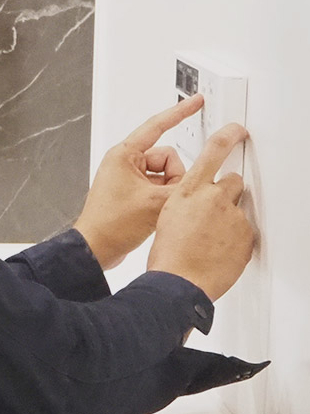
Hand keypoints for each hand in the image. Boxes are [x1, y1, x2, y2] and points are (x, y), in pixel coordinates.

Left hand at [73, 95, 201, 269]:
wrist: (96, 248)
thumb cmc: (112, 224)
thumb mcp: (155, 202)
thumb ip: (182, 186)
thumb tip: (197, 181)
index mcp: (124, 155)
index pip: (157, 126)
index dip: (180, 112)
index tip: (196, 101)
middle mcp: (125, 163)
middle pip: (167, 158)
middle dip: (173, 179)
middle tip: (162, 198)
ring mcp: (129, 178)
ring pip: (166, 176)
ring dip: (169, 192)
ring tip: (155, 209)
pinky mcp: (133, 193)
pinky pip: (160, 188)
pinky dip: (164, 199)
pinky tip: (155, 214)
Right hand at [147, 123, 254, 301]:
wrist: (180, 282)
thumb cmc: (168, 255)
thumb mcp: (167, 217)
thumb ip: (186, 204)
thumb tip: (197, 205)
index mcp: (187, 191)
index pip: (213, 152)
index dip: (227, 136)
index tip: (237, 130)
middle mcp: (213, 198)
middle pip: (232, 181)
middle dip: (226, 192)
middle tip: (214, 212)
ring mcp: (232, 216)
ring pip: (238, 208)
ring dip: (229, 218)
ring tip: (212, 238)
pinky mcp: (246, 234)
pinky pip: (245, 230)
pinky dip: (235, 238)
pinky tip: (219, 250)